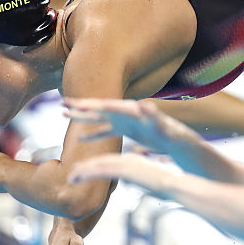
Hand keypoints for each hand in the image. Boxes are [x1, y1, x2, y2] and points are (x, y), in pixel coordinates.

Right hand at [64, 98, 190, 151]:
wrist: (180, 142)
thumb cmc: (173, 136)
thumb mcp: (164, 126)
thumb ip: (153, 116)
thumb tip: (143, 106)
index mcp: (132, 111)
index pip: (109, 105)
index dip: (93, 105)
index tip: (77, 104)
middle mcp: (126, 112)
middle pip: (100, 107)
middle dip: (82, 105)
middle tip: (63, 103)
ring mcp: (125, 121)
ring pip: (99, 117)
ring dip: (83, 117)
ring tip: (64, 113)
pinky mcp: (126, 130)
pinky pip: (106, 131)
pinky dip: (93, 134)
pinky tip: (80, 138)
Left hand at [69, 152, 174, 197]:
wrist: (176, 185)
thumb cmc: (168, 187)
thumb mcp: (151, 183)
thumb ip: (140, 182)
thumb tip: (135, 184)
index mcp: (133, 161)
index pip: (111, 162)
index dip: (97, 167)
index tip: (86, 171)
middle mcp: (127, 159)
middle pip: (102, 161)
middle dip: (87, 167)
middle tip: (73, 173)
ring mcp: (125, 163)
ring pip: (98, 164)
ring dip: (83, 171)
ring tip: (71, 177)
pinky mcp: (123, 169)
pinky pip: (100, 170)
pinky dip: (86, 173)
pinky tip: (75, 177)